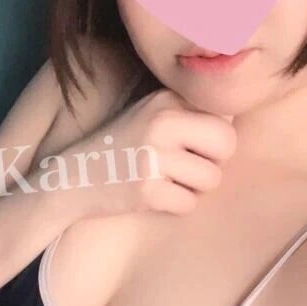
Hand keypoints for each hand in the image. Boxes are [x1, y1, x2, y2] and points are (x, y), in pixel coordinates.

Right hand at [74, 88, 236, 217]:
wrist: (72, 178)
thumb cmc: (121, 149)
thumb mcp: (150, 115)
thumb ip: (189, 113)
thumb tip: (234, 121)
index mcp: (165, 99)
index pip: (223, 119)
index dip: (212, 140)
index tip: (187, 147)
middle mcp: (161, 122)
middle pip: (227, 145)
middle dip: (212, 163)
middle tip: (184, 169)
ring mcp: (153, 156)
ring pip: (212, 179)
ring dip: (194, 188)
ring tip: (165, 181)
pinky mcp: (147, 189)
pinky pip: (189, 204)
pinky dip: (175, 206)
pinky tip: (152, 196)